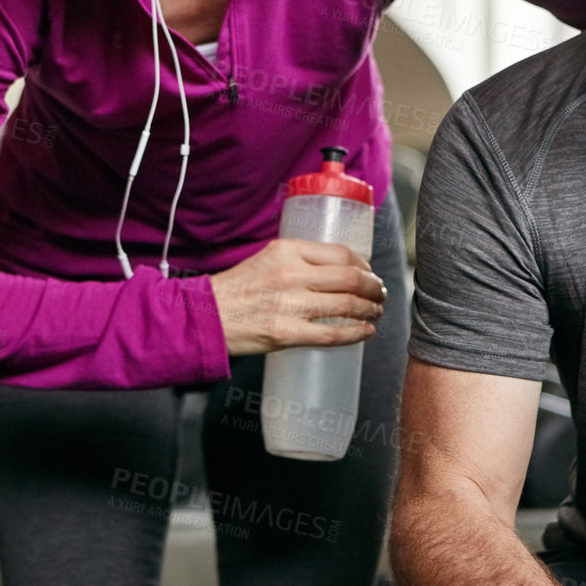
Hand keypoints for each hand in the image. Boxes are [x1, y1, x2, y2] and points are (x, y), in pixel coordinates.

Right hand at [209, 238, 384, 354]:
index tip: (369, 273)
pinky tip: (365, 332)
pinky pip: (332, 334)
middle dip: (374, 288)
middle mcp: (292, 274)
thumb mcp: (266, 258)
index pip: (341, 253)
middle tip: (380, 294)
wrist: (206, 316)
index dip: (364, 265)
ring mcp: (291, 305)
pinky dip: (355, 333)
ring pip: (347, 305)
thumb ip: (297, 260)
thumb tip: (334, 270)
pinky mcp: (287, 334)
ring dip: (370, 310)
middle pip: (351, 279)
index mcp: (287, 250)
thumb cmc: (236, 289)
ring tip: (376, 313)